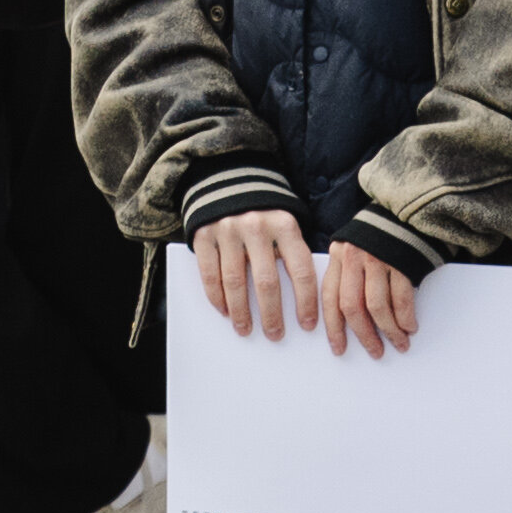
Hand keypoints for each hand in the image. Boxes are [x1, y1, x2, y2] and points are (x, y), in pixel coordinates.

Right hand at [186, 206, 308, 340]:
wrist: (227, 178)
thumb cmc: (264, 213)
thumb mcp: (286, 223)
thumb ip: (292, 252)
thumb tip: (301, 300)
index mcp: (285, 225)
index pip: (301, 270)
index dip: (305, 302)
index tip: (307, 325)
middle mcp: (257, 226)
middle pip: (266, 282)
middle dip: (271, 314)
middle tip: (274, 334)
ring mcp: (227, 230)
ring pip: (235, 282)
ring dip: (241, 312)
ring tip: (245, 329)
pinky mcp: (204, 234)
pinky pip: (209, 274)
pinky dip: (216, 297)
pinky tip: (224, 311)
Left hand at [316, 239, 422, 357]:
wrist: (411, 208)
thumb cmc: (382, 234)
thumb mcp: (355, 248)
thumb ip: (348, 274)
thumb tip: (350, 316)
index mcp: (339, 255)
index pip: (329, 297)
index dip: (333, 327)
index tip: (338, 348)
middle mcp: (354, 257)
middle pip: (351, 306)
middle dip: (363, 334)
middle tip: (375, 351)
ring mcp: (378, 259)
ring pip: (377, 307)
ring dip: (389, 331)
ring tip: (398, 343)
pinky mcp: (402, 262)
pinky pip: (401, 299)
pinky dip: (405, 318)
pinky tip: (409, 327)